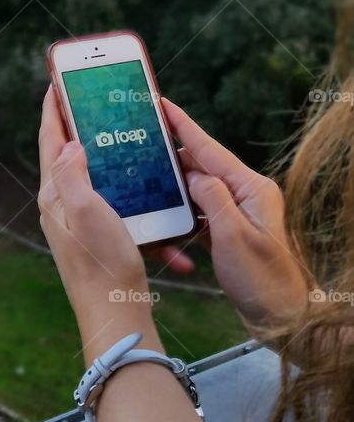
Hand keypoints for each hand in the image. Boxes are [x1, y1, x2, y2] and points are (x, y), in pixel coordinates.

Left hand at [38, 87, 157, 359]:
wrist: (116, 313)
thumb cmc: (101, 263)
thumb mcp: (85, 209)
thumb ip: (71, 172)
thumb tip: (69, 143)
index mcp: (55, 194)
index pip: (50, 140)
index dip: (53, 108)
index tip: (57, 81)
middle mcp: (62, 206)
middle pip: (71, 155)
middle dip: (84, 128)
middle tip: (97, 102)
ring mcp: (80, 222)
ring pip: (99, 180)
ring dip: (117, 164)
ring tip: (132, 143)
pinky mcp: (99, 237)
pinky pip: (121, 210)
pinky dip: (139, 208)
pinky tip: (160, 216)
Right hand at [160, 99, 310, 331]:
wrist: (281, 318)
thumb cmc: (262, 280)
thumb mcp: (233, 235)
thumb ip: (211, 196)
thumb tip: (192, 174)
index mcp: (252, 188)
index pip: (210, 149)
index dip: (183, 126)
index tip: (162, 104)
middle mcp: (247, 195)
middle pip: (203, 166)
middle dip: (173, 155)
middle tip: (140, 142)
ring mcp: (240, 214)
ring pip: (199, 190)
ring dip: (175, 186)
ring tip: (145, 174)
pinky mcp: (232, 233)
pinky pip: (202, 213)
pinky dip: (183, 212)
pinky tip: (164, 212)